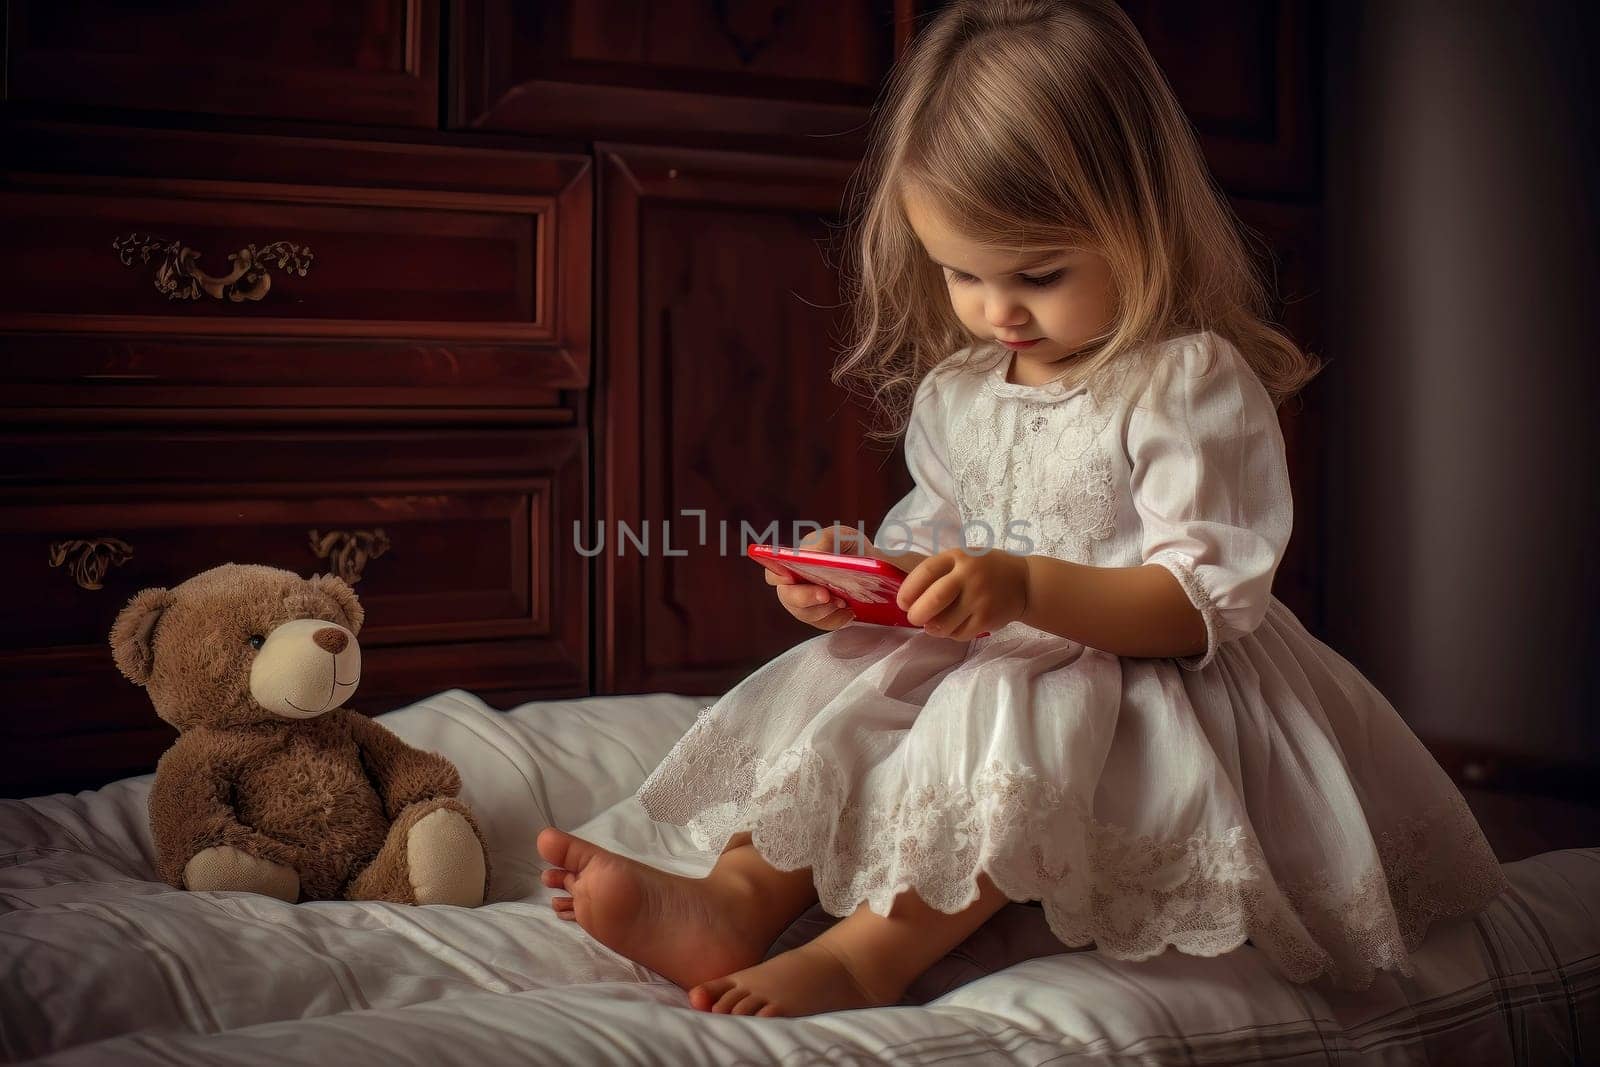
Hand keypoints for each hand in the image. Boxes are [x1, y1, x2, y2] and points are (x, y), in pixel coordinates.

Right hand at [765, 523, 857, 629]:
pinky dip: (837, 619)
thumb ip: (825, 539)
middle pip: (788, 597)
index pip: (774, 572)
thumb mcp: (842, 536)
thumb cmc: (852, 549)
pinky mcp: (824, 617)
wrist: (875, 569)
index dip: (777, 577)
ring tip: (843, 601)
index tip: (789, 579)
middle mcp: (796, 585)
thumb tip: (812, 554)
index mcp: (795, 562)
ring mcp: (809, 603)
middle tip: (825, 595)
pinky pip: (824, 624)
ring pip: (806, 614)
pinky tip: (849, 610)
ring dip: (824, 610)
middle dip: (805, 597)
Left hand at [895, 548, 1028, 639]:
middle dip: (916, 613)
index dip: (909, 589)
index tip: (902, 602)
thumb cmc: (986, 569)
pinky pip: (959, 634)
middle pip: (933, 600)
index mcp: (959, 557)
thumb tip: (908, 597)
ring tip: (933, 625)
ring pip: (944, 623)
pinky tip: (954, 626)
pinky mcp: (988, 619)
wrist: (1025, 583)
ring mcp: (980, 598)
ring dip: (932, 628)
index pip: (926, 571)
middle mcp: (969, 576)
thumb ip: (940, 571)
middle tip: (913, 617)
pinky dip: (951, 634)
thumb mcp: (964, 558)